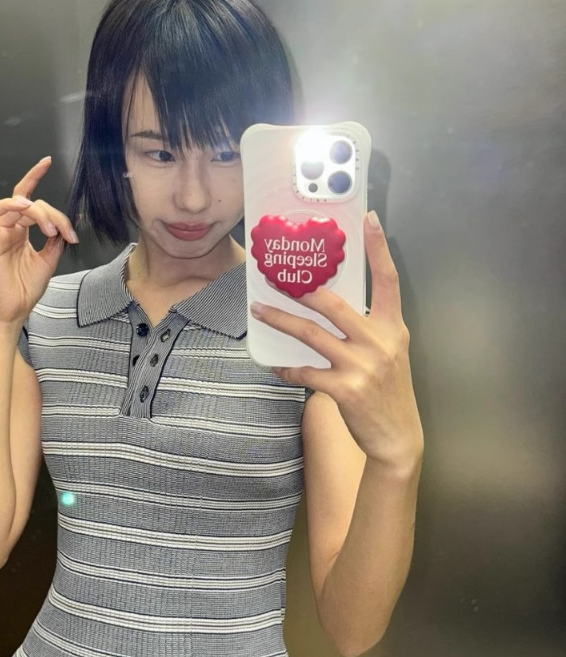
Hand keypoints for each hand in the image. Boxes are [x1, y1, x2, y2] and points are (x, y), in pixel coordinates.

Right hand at [0, 157, 78, 325]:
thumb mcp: (48, 260)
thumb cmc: (26, 288)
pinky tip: (23, 208)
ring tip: (51, 230)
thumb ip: (54, 240)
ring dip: (37, 212)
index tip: (47, 161)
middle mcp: (8, 228)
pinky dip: (8, 205)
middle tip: (65, 233)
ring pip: (16, 205)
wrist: (14, 310)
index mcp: (20, 231)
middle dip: (51, 213)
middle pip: (29, 203)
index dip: (35, 177)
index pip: (28, 198)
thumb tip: (64, 225)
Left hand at [250, 212, 423, 469]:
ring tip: (259, 311)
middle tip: (277, 276)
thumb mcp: (389, 353)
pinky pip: (306, 373)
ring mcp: (363, 366)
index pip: (388, 280)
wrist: (398, 437)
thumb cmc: (388, 391)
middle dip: (303, 290)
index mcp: (392, 328)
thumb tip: (329, 307)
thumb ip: (367, 329)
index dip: (379, 249)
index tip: (369, 219)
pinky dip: (287, 368)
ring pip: (313, 336)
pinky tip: (274, 365)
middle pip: (335, 305)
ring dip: (281, 322)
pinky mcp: (346, 390)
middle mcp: (379, 342)